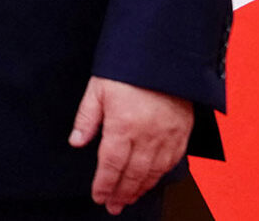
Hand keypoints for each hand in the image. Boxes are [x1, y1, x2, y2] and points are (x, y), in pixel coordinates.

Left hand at [69, 76, 192, 214]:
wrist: (165, 54)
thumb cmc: (129, 68)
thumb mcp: (98, 88)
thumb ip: (87, 118)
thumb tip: (76, 142)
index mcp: (122, 125)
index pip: (110, 165)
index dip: (104, 185)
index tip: (99, 197)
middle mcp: (146, 135)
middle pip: (132, 174)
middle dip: (121, 193)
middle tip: (113, 206)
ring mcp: (167, 135)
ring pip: (153, 172)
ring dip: (140, 188)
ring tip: (129, 198)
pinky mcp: (182, 132)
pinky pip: (172, 161)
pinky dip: (161, 175)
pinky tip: (152, 180)